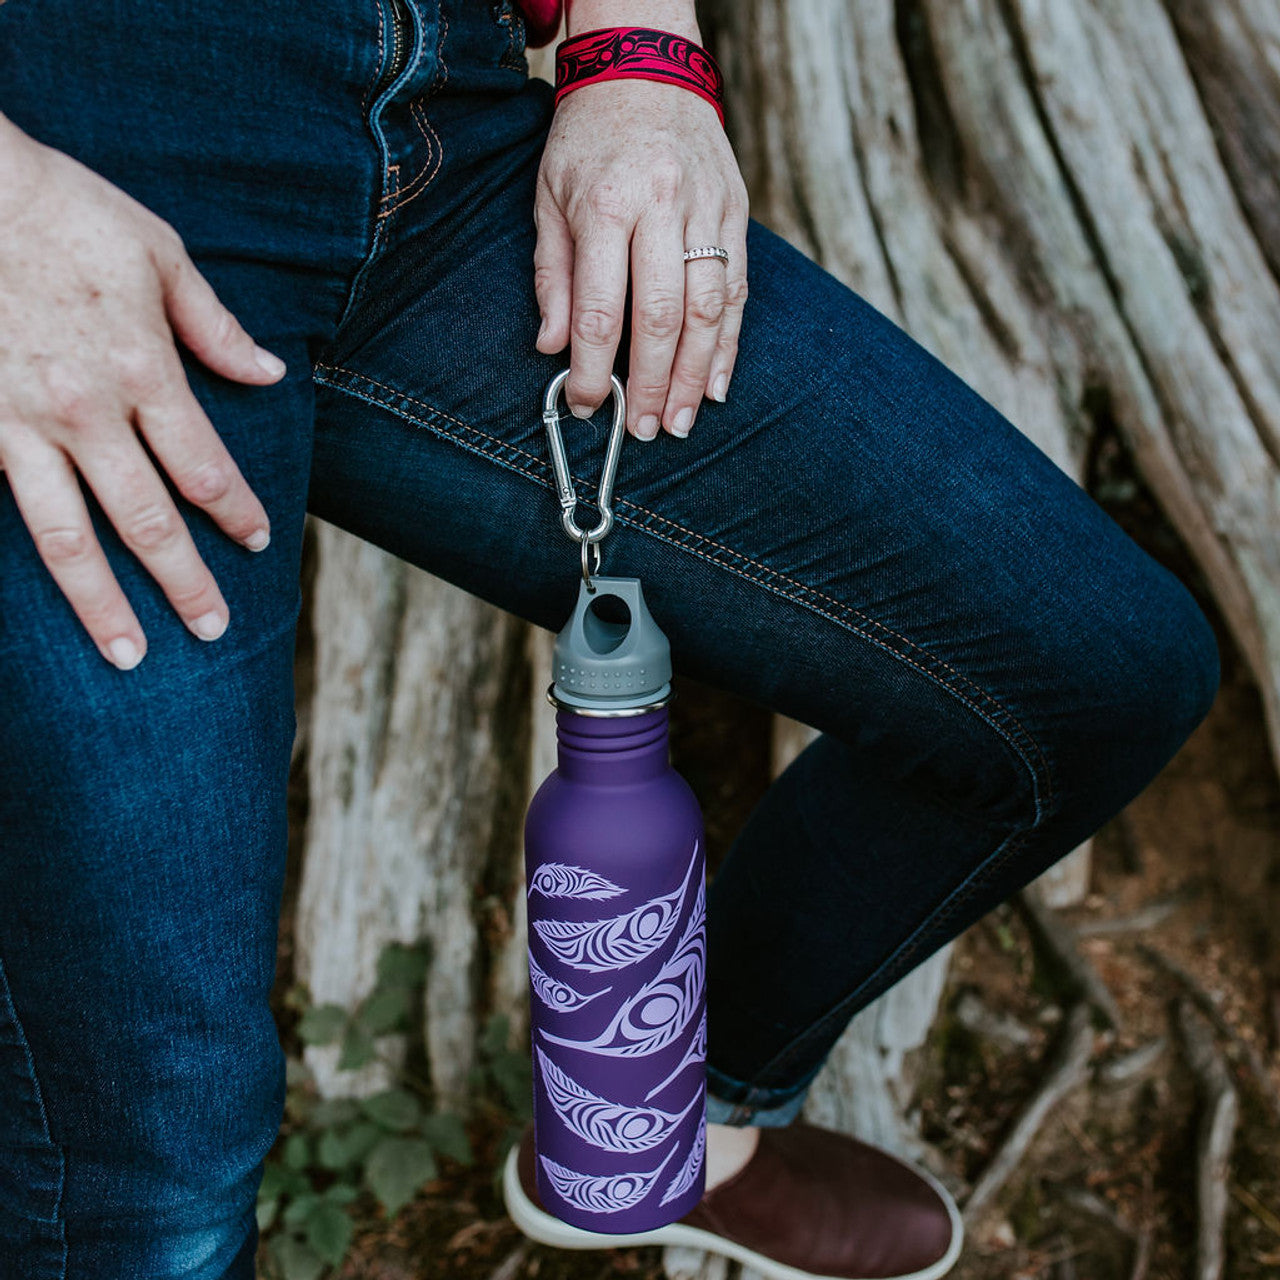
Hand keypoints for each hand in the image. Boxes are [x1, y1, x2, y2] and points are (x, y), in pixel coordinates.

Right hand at [0, 116, 283, 669]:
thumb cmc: (63, 209)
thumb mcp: (160, 253)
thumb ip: (215, 326)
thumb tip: (270, 375)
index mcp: (144, 371)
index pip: (205, 469)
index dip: (236, 512)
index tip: (258, 542)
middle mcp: (86, 412)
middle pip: (148, 521)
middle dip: (186, 582)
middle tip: (213, 630)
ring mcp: (19, 425)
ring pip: (68, 538)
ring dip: (103, 603)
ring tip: (130, 655)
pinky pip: (0, 506)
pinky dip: (22, 559)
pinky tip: (38, 608)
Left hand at [532, 76, 748, 440]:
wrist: (645, 67)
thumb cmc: (587, 139)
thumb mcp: (548, 199)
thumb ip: (552, 277)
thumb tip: (553, 347)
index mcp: (606, 205)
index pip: (601, 309)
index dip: (594, 369)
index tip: (587, 405)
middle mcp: (661, 208)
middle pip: (662, 317)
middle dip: (653, 384)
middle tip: (647, 430)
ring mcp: (706, 209)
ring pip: (709, 309)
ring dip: (697, 375)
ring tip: (683, 420)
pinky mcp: (737, 211)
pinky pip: (739, 289)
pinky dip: (730, 343)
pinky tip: (718, 383)